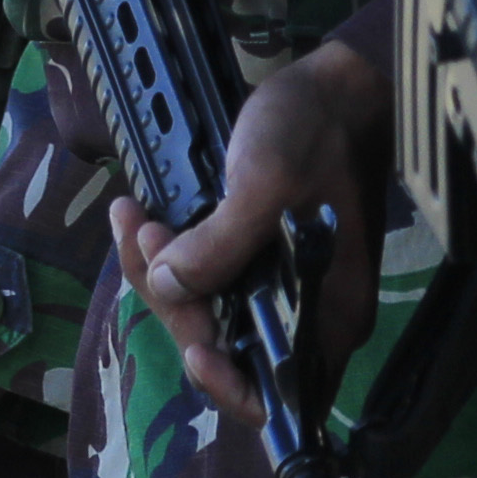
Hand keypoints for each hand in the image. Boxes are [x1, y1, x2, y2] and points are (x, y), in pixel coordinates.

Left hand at [113, 39, 394, 411]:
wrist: (342, 85)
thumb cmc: (317, 133)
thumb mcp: (265, 181)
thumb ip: (219, 243)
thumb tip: (168, 288)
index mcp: (326, 315)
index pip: (275, 392)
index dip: (227, 384)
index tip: (192, 348)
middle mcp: (306, 314)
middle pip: (226, 345)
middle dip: (176, 302)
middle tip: (145, 238)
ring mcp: (281, 286)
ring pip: (209, 308)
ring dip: (163, 273)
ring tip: (134, 219)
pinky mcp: (260, 258)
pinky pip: (210, 276)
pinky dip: (173, 255)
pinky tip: (145, 219)